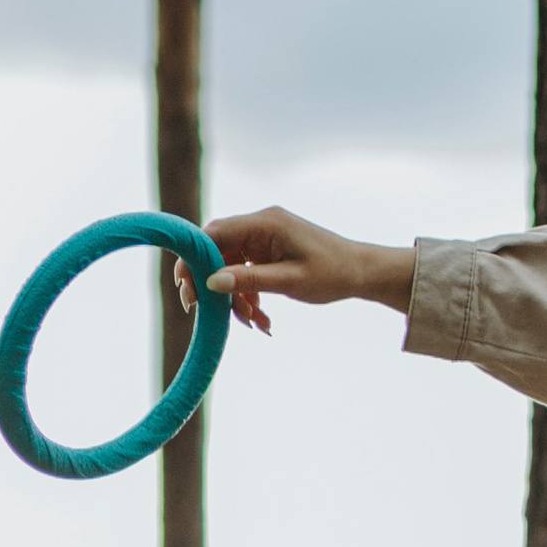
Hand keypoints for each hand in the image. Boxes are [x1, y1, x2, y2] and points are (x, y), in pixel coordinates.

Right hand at [180, 207, 415, 333]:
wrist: (362, 273)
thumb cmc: (333, 273)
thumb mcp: (290, 281)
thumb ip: (250, 281)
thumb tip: (211, 283)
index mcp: (265, 223)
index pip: (215, 233)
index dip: (194, 258)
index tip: (184, 285)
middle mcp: (261, 226)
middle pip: (218, 251)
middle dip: (212, 284)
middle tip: (202, 310)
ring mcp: (264, 239)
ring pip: (231, 267)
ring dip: (236, 297)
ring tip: (254, 322)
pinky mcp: (269, 253)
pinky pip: (246, 273)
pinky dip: (249, 296)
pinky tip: (263, 319)